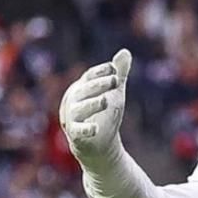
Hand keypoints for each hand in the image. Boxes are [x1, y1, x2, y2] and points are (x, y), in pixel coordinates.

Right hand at [59, 49, 131, 167]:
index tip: (113, 69)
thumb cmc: (106, 115)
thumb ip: (119, 74)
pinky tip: (96, 129)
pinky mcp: (75, 135)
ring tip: (106, 100)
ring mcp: (72, 118)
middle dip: (99, 85)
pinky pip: (78, 131)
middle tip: (115, 80)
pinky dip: (86, 129)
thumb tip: (125, 52)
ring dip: (92, 104)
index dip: (100, 72)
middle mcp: (73, 101)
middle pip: (83, 90)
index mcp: (81, 88)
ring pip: (79, 109)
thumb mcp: (115, 92)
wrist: (102, 145)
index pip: (88, 76)